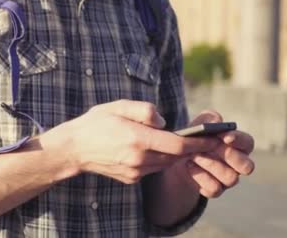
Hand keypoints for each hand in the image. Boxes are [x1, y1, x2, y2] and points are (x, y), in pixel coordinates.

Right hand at [41, 100, 219, 183]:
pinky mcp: (131, 178)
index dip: (198, 143)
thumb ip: (145, 111)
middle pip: (175, 157)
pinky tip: (153, 148)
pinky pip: (152, 168)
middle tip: (204, 139)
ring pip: (165, 164)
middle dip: (190, 149)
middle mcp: (138, 159)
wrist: (74, 149)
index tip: (212, 138)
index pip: (177, 145)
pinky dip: (158, 159)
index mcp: (137, 139)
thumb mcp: (119, 106)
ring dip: (173, 154)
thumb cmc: (96, 122)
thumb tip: (165, 122)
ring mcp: (135, 172)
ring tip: (179, 142)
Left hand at [177, 111, 255, 197]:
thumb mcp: (197, 124)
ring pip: (231, 178)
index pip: (248, 143)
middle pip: (247, 166)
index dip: (239, 140)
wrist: (175, 158)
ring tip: (194, 154)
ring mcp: (228, 179)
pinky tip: (189, 166)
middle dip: (228, 156)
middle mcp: (237, 164)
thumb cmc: (193, 138)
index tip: (225, 137)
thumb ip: (208, 118)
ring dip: (211, 164)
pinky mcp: (215, 190)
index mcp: (238, 145)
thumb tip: (217, 121)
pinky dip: (200, 177)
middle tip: (209, 146)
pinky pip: (215, 189)